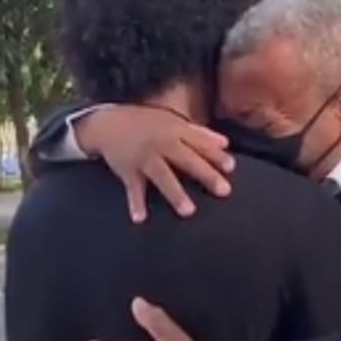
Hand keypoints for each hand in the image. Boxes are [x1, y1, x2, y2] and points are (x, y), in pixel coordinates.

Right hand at [75, 106, 234, 221]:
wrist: (108, 123)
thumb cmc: (147, 123)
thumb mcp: (173, 121)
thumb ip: (200, 134)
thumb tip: (225, 144)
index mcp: (175, 131)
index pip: (199, 143)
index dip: (215, 155)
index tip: (231, 167)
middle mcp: (161, 144)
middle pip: (186, 160)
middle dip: (205, 174)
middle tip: (224, 191)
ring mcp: (144, 158)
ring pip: (162, 176)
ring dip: (175, 193)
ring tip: (189, 211)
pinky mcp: (128, 171)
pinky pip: (133, 189)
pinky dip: (136, 203)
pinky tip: (141, 218)